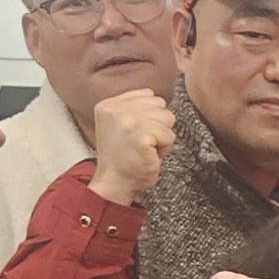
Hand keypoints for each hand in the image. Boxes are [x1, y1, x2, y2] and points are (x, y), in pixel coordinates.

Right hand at [89, 87, 176, 205]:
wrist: (115, 183)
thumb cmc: (123, 158)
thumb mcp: (119, 125)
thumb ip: (134, 108)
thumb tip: (158, 101)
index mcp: (109, 104)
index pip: (149, 95)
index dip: (150, 116)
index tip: (135, 134)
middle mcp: (116, 109)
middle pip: (161, 105)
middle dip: (157, 126)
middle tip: (141, 143)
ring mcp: (128, 120)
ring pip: (168, 118)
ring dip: (162, 137)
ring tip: (145, 148)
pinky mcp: (141, 135)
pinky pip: (170, 136)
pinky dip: (164, 149)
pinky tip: (148, 155)